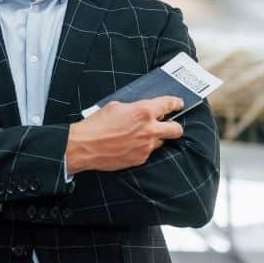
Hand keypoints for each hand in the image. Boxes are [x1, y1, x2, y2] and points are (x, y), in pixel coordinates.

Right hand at [65, 96, 184, 174]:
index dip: (175, 103)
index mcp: (144, 111)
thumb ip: (133, 108)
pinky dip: (142, 147)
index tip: (178, 104)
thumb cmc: (96, 124)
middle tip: (168, 123)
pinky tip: (130, 145)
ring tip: (141, 135)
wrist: (85, 146)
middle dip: (174, 125)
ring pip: (161, 141)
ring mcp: (146, 146)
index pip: (169, 105)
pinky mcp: (140, 159)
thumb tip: (140, 110)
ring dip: (155, 137)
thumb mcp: (115, 106)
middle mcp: (149, 129)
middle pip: (176, 129)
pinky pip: (148, 151)